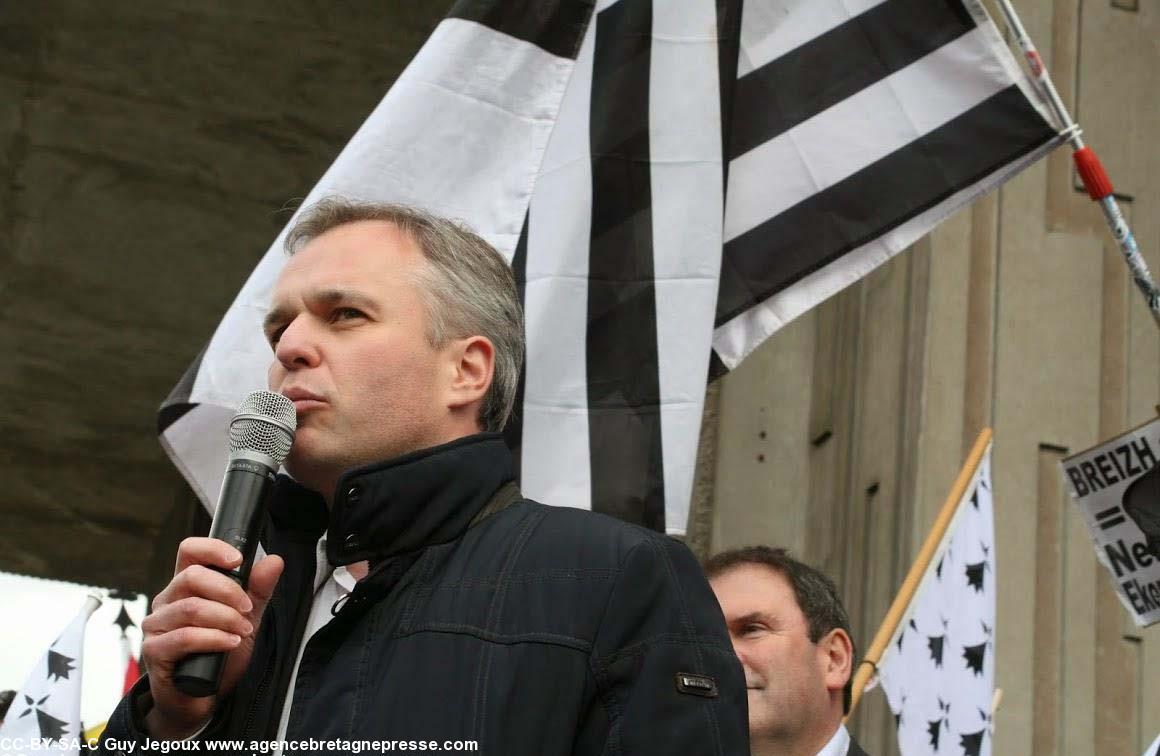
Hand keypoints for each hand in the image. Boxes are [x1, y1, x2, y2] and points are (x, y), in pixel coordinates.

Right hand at [140, 537, 282, 737]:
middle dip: (228, 590)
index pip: (190, 551)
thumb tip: (274, 561)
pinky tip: (229, 643)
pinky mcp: (154, 650)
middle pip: (191, 577)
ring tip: (243, 631)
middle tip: (248, 609)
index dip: (213, 549)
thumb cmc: (219, 655)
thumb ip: (258, 591)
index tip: (238, 560)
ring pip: (190, 608)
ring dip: (225, 618)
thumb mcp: (247, 619)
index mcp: (186, 586)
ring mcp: (157, 625)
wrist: (201, 698)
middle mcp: (167, 600)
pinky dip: (213, 639)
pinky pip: (183, 637)